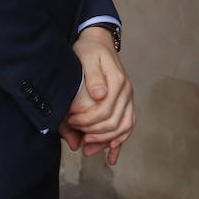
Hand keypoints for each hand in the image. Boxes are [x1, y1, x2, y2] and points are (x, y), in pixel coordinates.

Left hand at [64, 26, 135, 163]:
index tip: (70, 121)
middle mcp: (127, 91)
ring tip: (89, 149)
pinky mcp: (125, 102)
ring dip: (106, 142)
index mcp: (118, 82)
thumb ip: (93, 76)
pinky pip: (127, 125)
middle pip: (115, 123)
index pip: (105, 111)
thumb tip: (100, 95)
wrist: (98, 41)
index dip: (87, 121)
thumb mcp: (87, 57)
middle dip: (94, 134)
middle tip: (76, 136)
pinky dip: (120, 142)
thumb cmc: (89, 49)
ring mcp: (128, 98)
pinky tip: (111, 157)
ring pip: (123, 128)